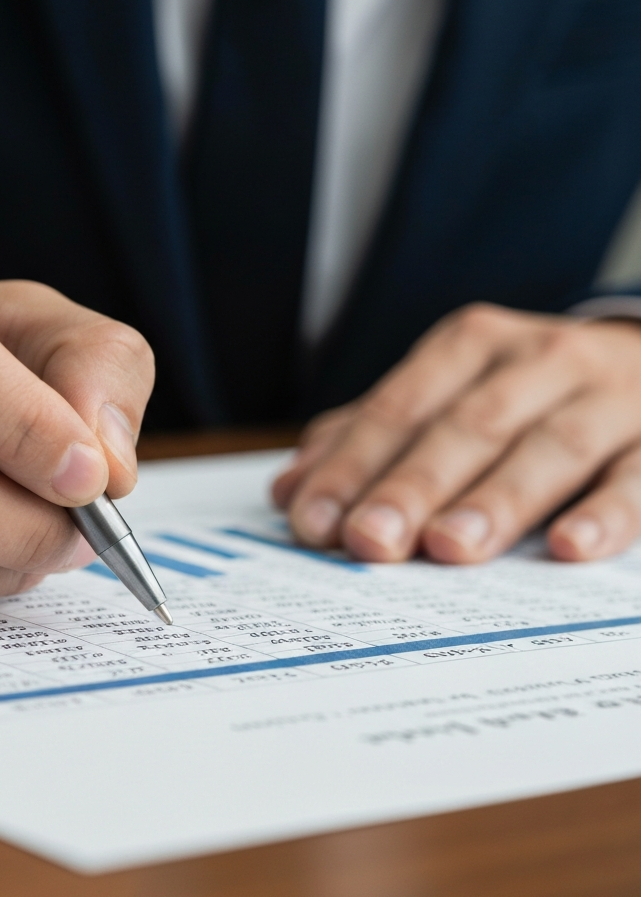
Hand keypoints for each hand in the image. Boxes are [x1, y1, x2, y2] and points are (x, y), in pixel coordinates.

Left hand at [273, 303, 640, 563]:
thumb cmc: (523, 394)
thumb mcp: (446, 397)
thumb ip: (369, 440)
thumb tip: (288, 492)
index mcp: (470, 347)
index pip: (398, 409)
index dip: (352, 466)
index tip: (312, 521)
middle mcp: (538, 360)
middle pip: (465, 427)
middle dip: (412, 486)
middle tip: (368, 541)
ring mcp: (609, 396)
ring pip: (548, 448)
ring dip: (496, 500)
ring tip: (449, 548)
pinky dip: (609, 511)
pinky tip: (571, 548)